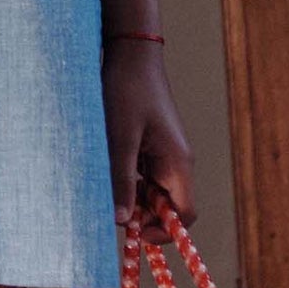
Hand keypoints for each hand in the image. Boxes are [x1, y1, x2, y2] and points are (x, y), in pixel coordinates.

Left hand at [102, 40, 196, 237]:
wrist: (130, 53)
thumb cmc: (126, 91)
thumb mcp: (119, 139)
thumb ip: (121, 180)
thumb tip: (121, 221)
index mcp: (177, 163)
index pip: (185, 215)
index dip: (163, 232)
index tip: (134, 234)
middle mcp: (175, 162)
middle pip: (166, 207)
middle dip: (141, 215)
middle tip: (109, 210)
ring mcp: (163, 154)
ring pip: (151, 193)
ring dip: (130, 198)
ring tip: (103, 188)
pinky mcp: (149, 146)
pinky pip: (142, 176)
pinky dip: (126, 181)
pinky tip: (105, 171)